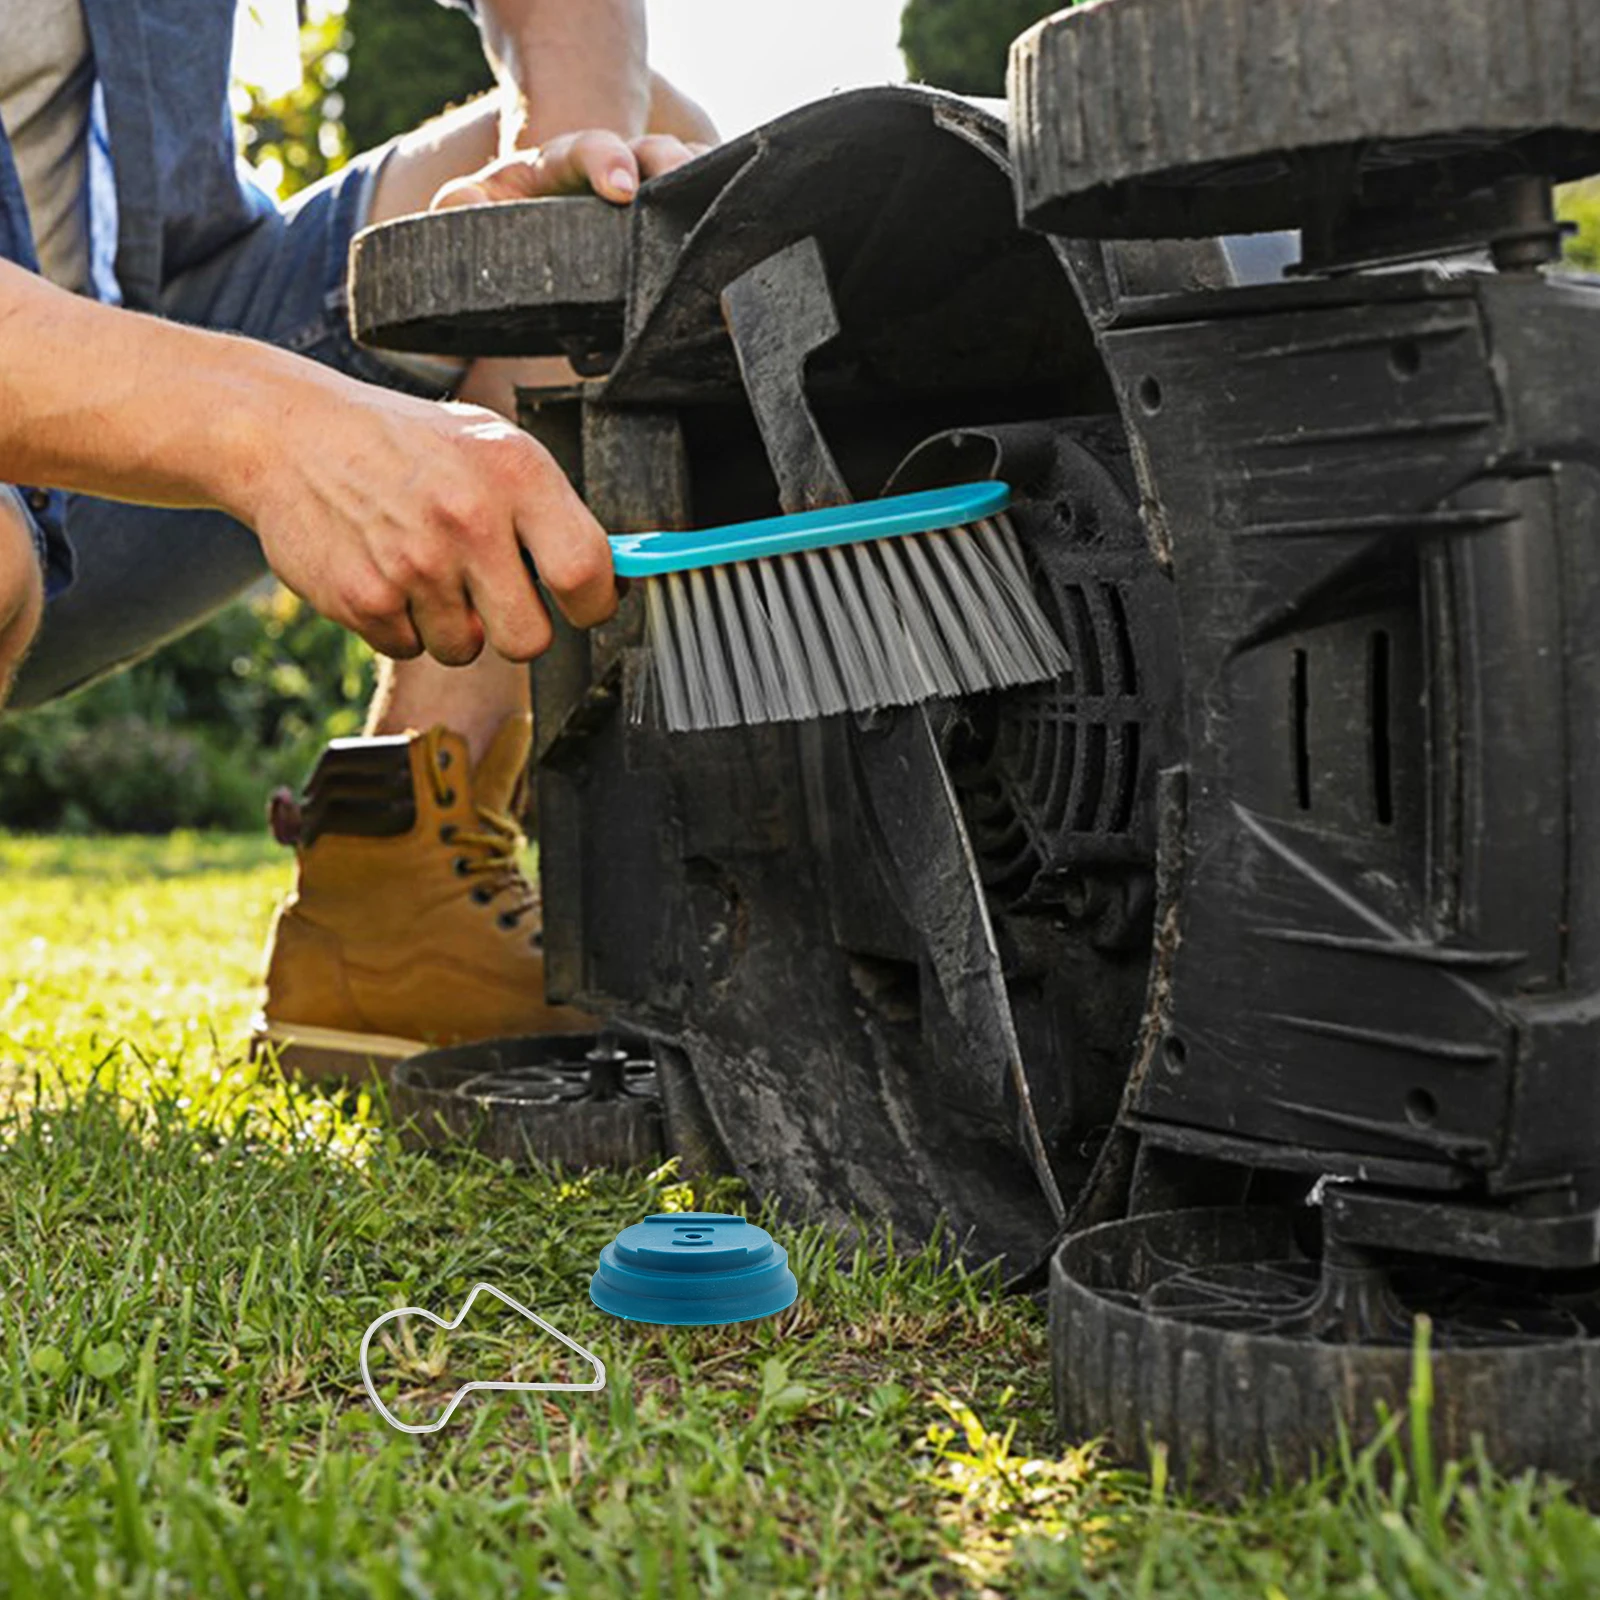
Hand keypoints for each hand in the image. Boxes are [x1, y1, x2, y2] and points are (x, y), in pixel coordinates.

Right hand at [238, 367, 615, 664]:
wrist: (289, 433)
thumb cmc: (403, 443)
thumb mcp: (489, 446)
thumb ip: (548, 509)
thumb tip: (610, 578)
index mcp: (514, 473)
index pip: (586, 572)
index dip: (594, 603)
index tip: (585, 604)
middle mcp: (468, 518)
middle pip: (529, 639)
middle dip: (517, 628)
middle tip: (495, 594)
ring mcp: (414, 564)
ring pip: (465, 648)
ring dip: (453, 623)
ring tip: (426, 566)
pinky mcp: (364, 599)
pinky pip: (408, 647)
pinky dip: (401, 622)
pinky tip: (385, 570)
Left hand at [431, 128, 709, 210]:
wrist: (551, 210)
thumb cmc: (521, 209)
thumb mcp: (488, 200)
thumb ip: (465, 202)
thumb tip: (458, 204)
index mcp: (570, 160)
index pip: (591, 147)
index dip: (608, 162)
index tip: (622, 189)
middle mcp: (620, 163)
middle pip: (654, 150)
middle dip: (669, 163)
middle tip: (676, 186)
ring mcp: (654, 182)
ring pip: (690, 168)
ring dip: (705, 181)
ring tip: (720, 203)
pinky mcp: (677, 207)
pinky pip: (710, 195)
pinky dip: (726, 204)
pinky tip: (738, 228)